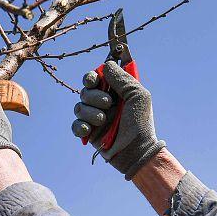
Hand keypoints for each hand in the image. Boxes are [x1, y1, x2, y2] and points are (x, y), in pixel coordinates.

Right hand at [70, 60, 164, 178]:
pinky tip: (90, 130)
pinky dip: (81, 126)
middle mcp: (102, 103)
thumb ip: (123, 78)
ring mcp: (94, 118)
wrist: (136, 151)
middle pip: (85, 91)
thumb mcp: (138, 96)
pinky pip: (75, 125)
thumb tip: (106, 64)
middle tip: (108, 104)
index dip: (92, 77)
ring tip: (103, 119)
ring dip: (90, 112)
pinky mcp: (89, 133)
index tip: (95, 80)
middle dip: (94, 96)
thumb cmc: (141, 123)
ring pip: (79, 107)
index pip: (96, 77)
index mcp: (114, 92)